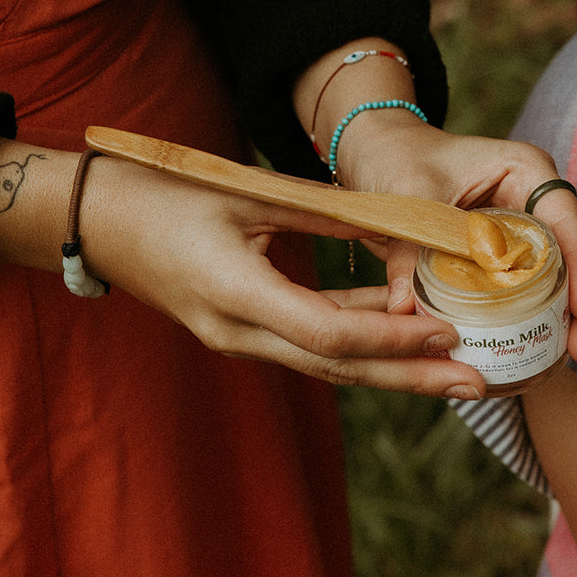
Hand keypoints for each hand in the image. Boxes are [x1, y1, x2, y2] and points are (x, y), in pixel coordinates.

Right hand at [75, 155, 488, 397]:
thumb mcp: (249, 193)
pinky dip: (359, 346)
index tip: (449, 330)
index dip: (394, 339)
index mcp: (237, 295)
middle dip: (411, 378)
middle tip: (477, 383)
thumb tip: (398, 224)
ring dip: (392, 370)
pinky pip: (309, 346)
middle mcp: (238, 332)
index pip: (329, 334)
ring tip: (455, 371)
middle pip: (338, 369)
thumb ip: (324, 212)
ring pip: (327, 366)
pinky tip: (404, 338)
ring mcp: (238, 339)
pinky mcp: (242, 331)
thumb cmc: (167, 195)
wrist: (99, 221)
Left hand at [329, 112, 576, 363]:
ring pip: (559, 274)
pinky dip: (536, 316)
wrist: (377, 153)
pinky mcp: (502, 253)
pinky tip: (540, 350)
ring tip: (569, 356)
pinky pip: (527, 287)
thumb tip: (404, 309)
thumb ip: (408, 251)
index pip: (566, 219)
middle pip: (574, 252)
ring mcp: (521, 226)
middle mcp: (533, 197)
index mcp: (524, 170)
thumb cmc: (397, 157)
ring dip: (567, 315)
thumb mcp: (406, 198)